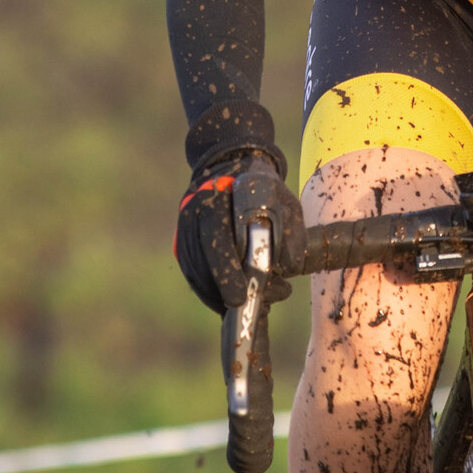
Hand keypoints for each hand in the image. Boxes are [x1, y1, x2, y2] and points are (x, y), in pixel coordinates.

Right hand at [175, 155, 303, 312]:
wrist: (230, 169)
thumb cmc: (262, 190)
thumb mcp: (284, 201)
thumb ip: (290, 232)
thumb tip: (289, 269)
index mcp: (217, 197)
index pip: (216, 238)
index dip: (226, 271)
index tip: (241, 297)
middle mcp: (193, 214)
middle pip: (203, 263)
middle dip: (226, 290)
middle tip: (254, 304)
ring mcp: (184, 230)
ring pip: (197, 274)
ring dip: (220, 296)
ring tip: (254, 303)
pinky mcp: (181, 244)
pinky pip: (193, 276)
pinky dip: (211, 293)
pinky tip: (232, 300)